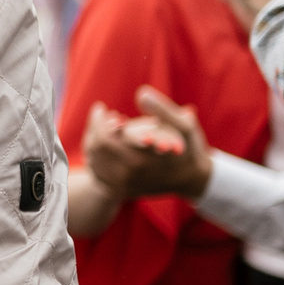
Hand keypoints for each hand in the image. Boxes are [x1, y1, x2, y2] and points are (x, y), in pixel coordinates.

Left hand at [86, 88, 209, 199]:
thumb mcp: (184, 126)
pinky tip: (101, 143)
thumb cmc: (189, 148)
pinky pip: (97, 173)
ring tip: (101, 126)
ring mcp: (125, 185)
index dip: (98, 121)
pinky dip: (94, 156)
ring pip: (93, 160)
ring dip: (92, 140)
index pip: (104, 138)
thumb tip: (141, 93)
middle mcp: (131, 174)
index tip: (100, 108)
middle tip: (100, 114)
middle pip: (96, 148)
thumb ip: (162, 109)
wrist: (191, 179)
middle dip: (94, 127)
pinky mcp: (122, 191)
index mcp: (143, 157)